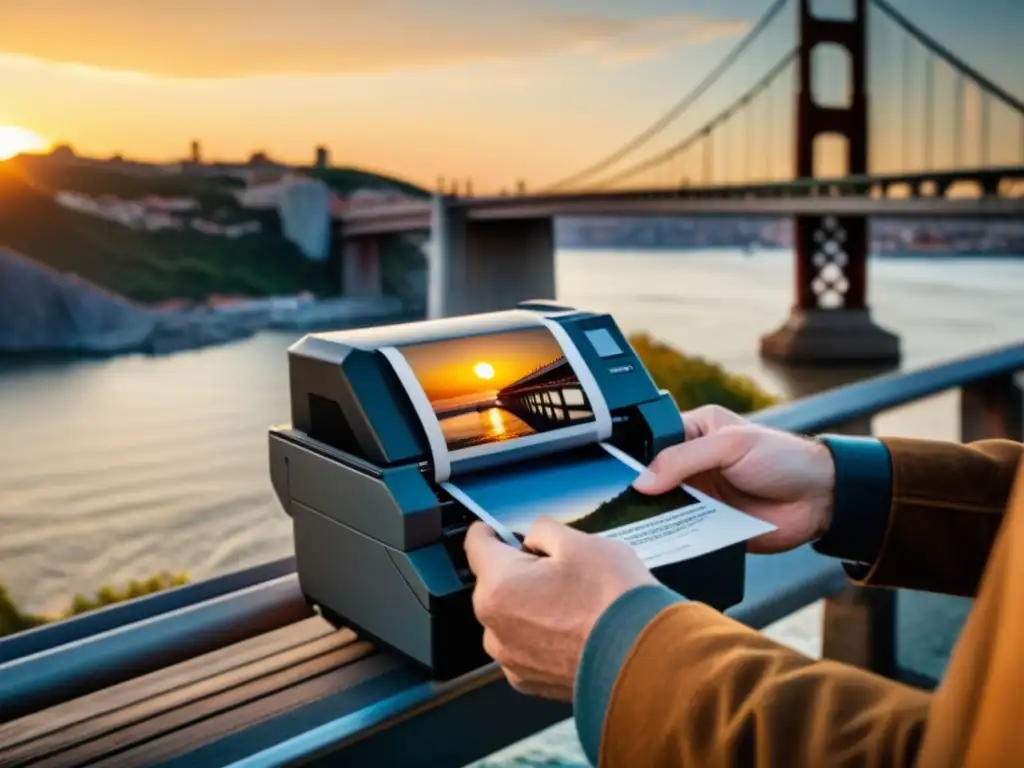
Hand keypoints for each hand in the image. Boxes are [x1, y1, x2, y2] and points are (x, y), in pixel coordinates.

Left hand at [464, 517, 655, 699]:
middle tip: (561, 569)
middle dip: (520, 571)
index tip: (498, 529)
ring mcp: (511, 658)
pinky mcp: (530, 681)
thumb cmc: (613, 601)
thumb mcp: (581, 542)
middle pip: (496, 582)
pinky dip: (543, 636)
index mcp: (498, 586)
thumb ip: (544, 530)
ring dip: (531, 605)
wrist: (643, 660)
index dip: (491, 530)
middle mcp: (494, 626)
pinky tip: (574, 629)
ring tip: (574, 603)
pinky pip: (526, 646)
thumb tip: (534, 537)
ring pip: (511, 616)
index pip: (476, 544)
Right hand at [633, 405, 835, 553]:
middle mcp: (692, 465)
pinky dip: (675, 540)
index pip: (651, 442)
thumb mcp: (731, 446)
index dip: (634, 458)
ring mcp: (700, 497)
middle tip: (627, 503)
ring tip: (637, 527)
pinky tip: (662, 544)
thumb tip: (642, 480)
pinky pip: (684, 535)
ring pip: (664, 509)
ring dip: (656, 518)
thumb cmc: (784, 457)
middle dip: (641, 492)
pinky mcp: (709, 526)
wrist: (821, 499)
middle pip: (652, 479)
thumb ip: (684, 459)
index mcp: (694, 432)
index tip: (618, 475)